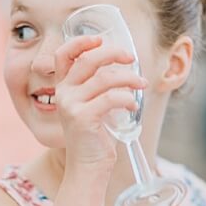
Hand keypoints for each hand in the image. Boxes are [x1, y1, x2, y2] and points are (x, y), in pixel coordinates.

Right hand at [54, 35, 145, 173]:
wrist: (88, 167)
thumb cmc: (95, 136)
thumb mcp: (92, 105)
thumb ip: (98, 86)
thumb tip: (123, 65)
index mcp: (63, 88)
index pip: (63, 55)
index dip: (80, 42)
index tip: (100, 38)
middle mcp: (63, 94)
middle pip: (87, 60)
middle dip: (112, 53)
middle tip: (131, 58)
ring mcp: (71, 105)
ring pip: (104, 78)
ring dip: (128, 78)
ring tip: (142, 85)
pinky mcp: (83, 118)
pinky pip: (111, 98)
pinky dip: (127, 99)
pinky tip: (134, 106)